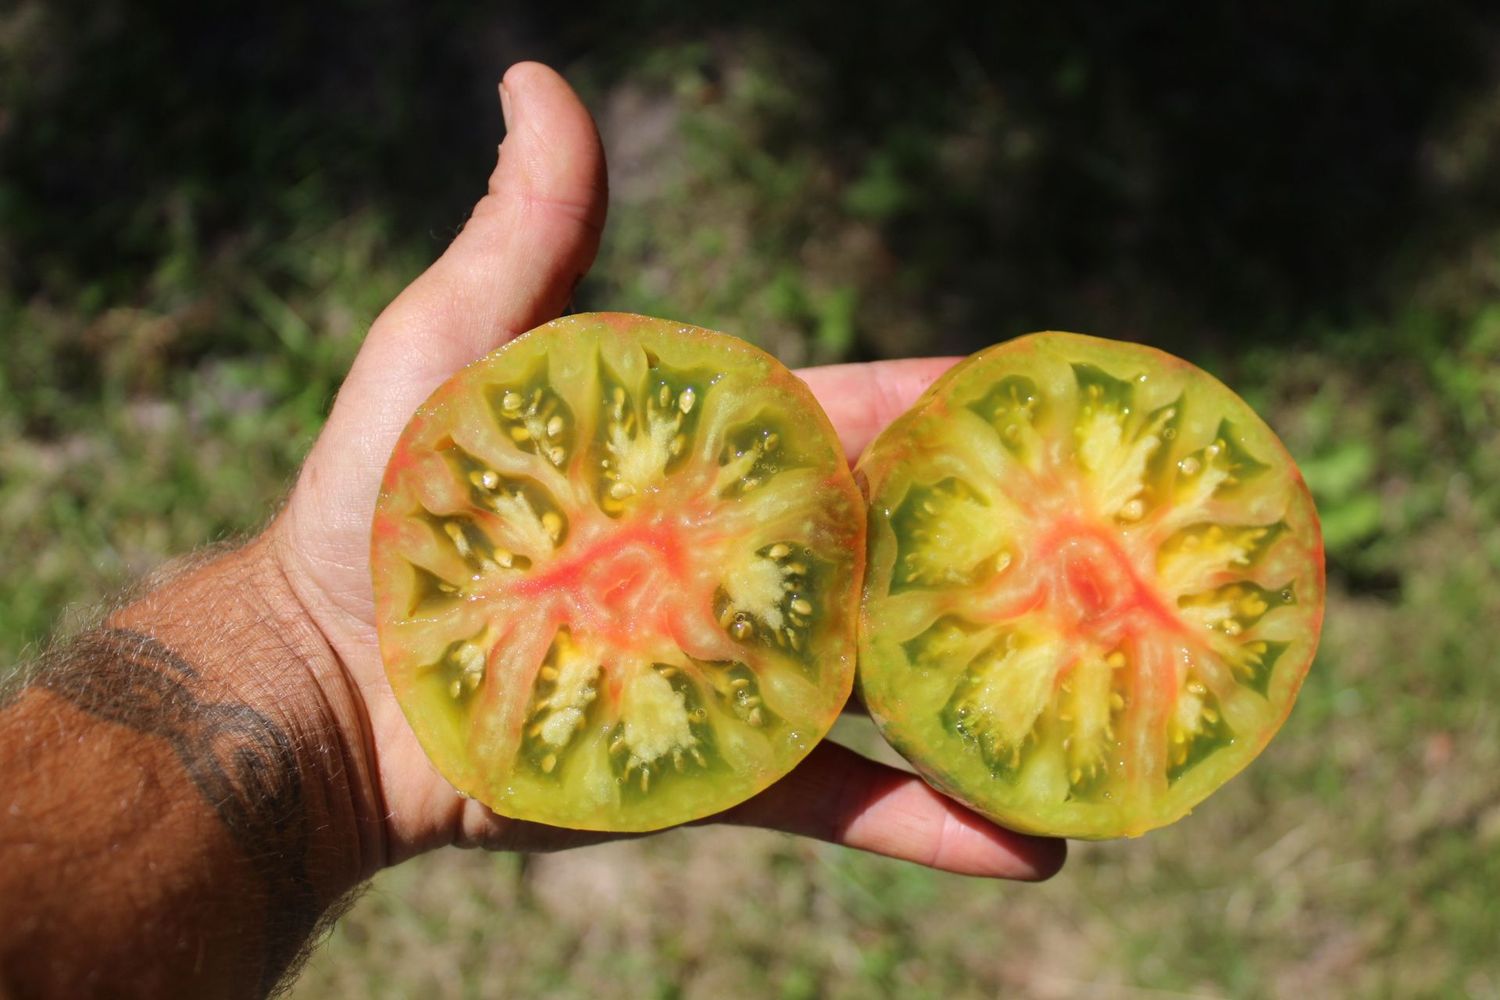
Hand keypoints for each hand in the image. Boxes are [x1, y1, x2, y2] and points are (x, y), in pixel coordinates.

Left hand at [273, 63, 1064, 879]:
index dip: (955, 406)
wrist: (316, 682)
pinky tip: (1027, 849)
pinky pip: (832, 799)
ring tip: (1124, 712)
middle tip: (1147, 558)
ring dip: (1005, 696)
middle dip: (1016, 550)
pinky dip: (924, 823)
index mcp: (711, 464)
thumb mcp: (449, 350)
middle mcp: (746, 566)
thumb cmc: (378, 501)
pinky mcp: (714, 771)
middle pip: (904, 552)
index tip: (1063, 396)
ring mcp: (741, 672)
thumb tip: (536, 78)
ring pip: (897, 683)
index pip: (858, 421)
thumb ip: (522, 234)